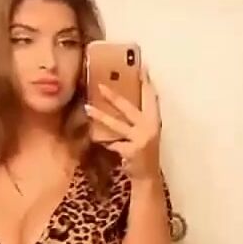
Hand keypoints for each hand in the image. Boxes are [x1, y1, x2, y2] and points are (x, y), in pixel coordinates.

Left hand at [85, 67, 161, 181]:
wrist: (147, 176)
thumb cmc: (145, 152)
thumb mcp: (146, 133)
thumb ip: (138, 119)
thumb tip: (120, 101)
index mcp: (155, 121)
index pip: (151, 97)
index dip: (146, 82)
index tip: (141, 67)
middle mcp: (149, 128)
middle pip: (129, 107)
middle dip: (114, 96)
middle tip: (100, 86)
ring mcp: (140, 139)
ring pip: (116, 124)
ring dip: (100, 116)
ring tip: (87, 109)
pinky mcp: (131, 151)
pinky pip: (113, 143)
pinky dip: (106, 142)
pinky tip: (100, 141)